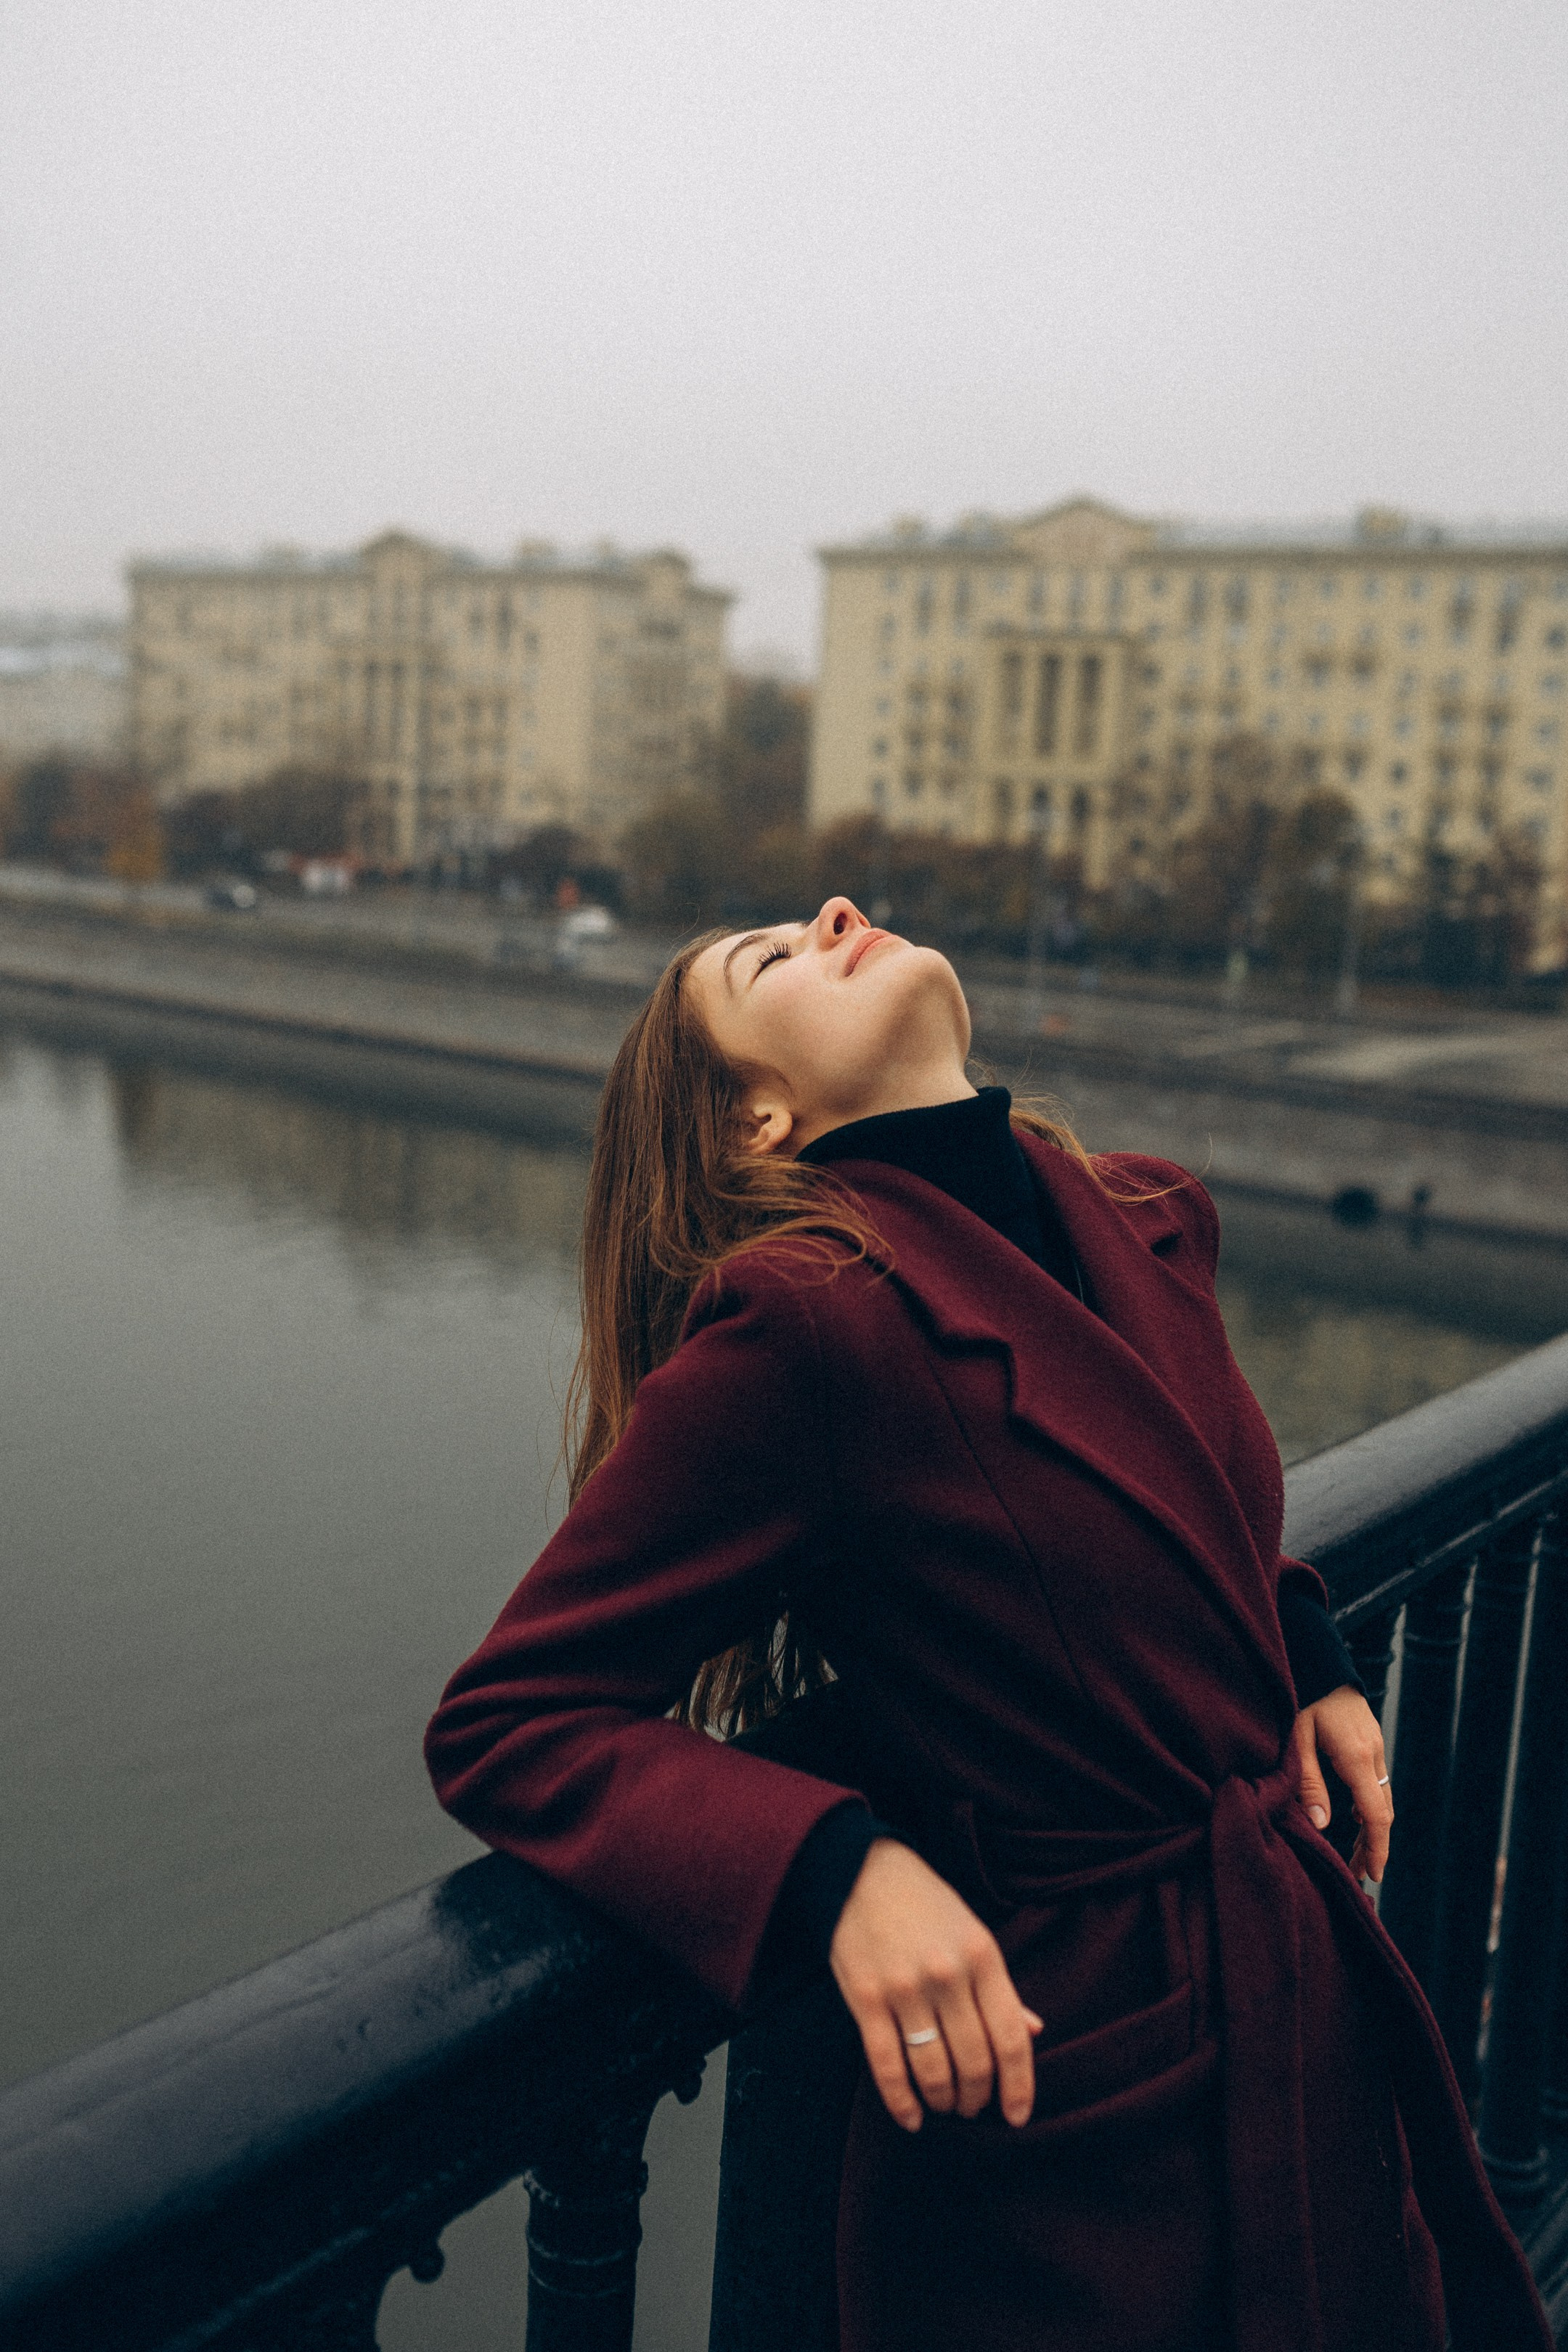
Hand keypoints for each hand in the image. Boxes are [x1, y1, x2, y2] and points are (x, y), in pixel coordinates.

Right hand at [828, 1837, 1042, 2132]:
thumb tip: (1034, 2032)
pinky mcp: (866, 1998)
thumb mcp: (973, 1934)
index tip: (1018, 2117)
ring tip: (946, 2104)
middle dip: (977, 2097)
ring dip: (944, 2100)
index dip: (1020, 2086)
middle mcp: (948, 1974)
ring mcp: (905, 1988)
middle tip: (974, 2106)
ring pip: (934, 2070)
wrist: (861, 1871)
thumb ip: (1001, 1987)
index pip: (1011, 2038)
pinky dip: (901, 2102)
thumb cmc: (925, 1904)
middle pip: (975, 2062)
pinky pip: (887, 2065)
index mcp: (983, 1956)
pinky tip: (912, 2118)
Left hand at [1293, 1684, 1391, 1882]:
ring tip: (1355, 1856)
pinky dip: (1369, 1808)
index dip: (1376, 1847)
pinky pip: (1377, 1785)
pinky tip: (1354, 1821)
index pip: (1374, 1814)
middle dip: (1374, 1846)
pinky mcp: (1372, 1745)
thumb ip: (1309, 1781)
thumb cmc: (1304, 1698)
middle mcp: (1372, 1756)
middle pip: (1382, 1812)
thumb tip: (1321, 1825)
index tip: (1373, 1874)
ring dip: (1371, 1830)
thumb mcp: (1297, 1739)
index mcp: (1355, 1757)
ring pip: (1382, 1800)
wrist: (1323, 1664)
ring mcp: (1376, 1749)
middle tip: (1361, 1875)